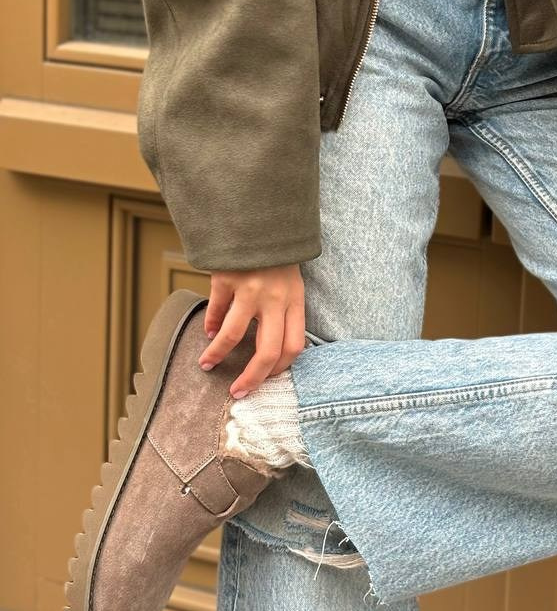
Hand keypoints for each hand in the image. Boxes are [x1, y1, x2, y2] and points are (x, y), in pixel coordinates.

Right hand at [197, 264, 306, 398]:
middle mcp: (275, 298)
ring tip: (207, 364)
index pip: (294, 347)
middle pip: (268, 351)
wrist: (262, 218)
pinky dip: (210, 325)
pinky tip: (208, 333)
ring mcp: (250, 289)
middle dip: (252, 378)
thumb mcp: (291, 282)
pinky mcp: (226, 278)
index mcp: (295, 300)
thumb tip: (270, 349)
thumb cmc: (278, 255)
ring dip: (217, 355)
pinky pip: (216, 310)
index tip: (266, 378)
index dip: (279, 369)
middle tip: (238, 392)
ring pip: (232, 335)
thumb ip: (285, 311)